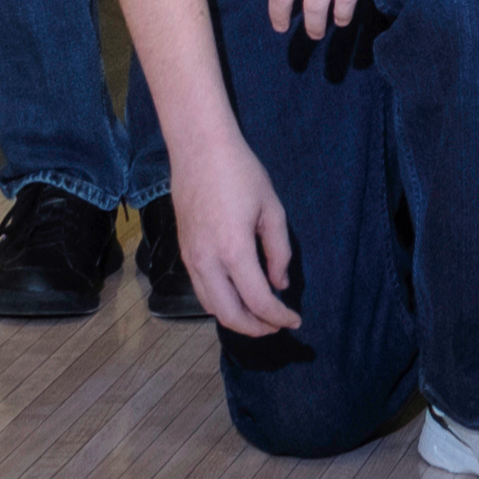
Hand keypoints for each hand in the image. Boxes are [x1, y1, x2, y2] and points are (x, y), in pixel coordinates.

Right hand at [170, 134, 297, 336]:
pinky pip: (201, 290)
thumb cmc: (242, 173)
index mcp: (233, 250)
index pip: (257, 301)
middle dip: (255, 328)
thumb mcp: (272, 209)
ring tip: (261, 317)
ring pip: (211, 307)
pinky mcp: (183, 253)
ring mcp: (190, 258)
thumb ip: (279, 251)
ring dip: (236, 319)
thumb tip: (279, 285)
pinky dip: (221, 303)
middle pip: (228, 315)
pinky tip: (239, 297)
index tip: (295, 321)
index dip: (278, 316)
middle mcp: (206, 261)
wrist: (199, 150)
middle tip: (278, 326)